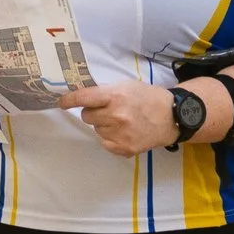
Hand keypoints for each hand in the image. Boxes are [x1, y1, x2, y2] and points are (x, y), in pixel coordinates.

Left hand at [60, 82, 177, 158]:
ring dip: (103, 125)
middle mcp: (116, 115)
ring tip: (122, 121)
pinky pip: (104, 142)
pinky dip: (110, 138)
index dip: (69, 100)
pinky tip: (124, 132)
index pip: (84, 98)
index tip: (62, 103)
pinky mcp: (124, 148)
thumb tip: (81, 96)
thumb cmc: (148, 97)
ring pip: (96, 129)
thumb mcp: (127, 86)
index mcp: (116, 96)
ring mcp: (120, 134)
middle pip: (86, 116)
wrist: (172, 117)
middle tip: (109, 110)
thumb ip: (105, 91)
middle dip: (94, 112)